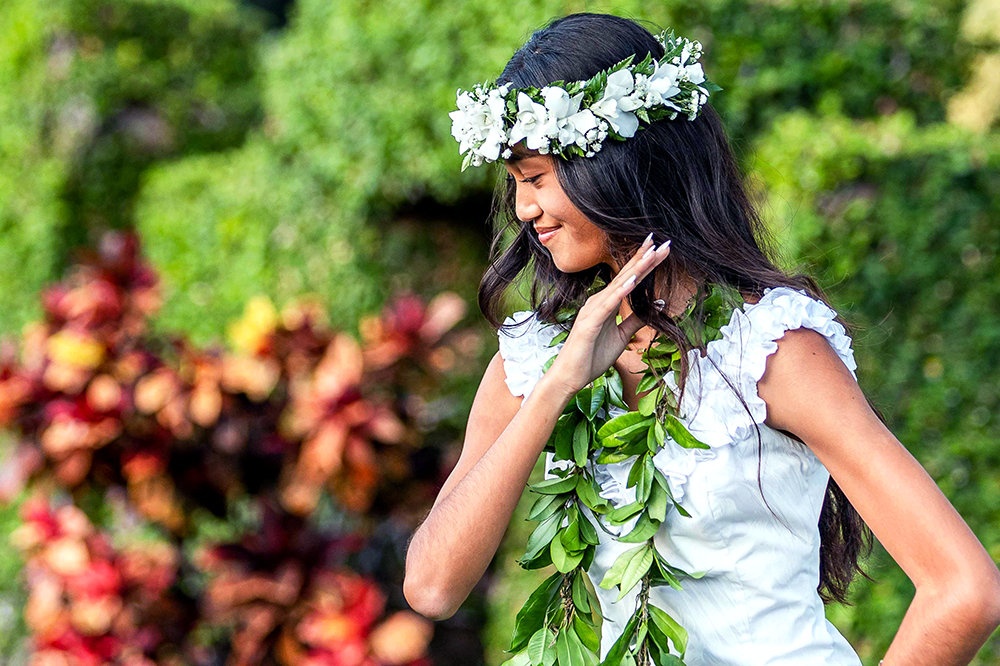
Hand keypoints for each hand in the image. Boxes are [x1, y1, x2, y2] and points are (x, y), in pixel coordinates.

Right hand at [546, 234, 671, 397]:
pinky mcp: (589, 323)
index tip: (662, 248)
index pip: (630, 278)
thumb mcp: (622, 336)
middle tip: (663, 240)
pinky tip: (633, 281)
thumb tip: (656, 304)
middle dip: (644, 258)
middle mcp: (599, 301)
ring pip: (619, 285)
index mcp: (606, 302)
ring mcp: (592, 310)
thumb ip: (636, 320)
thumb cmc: (592, 356)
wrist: (570, 376)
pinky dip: (621, 291)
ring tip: (652, 252)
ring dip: (636, 268)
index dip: (646, 263)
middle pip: (626, 275)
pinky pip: (608, 304)